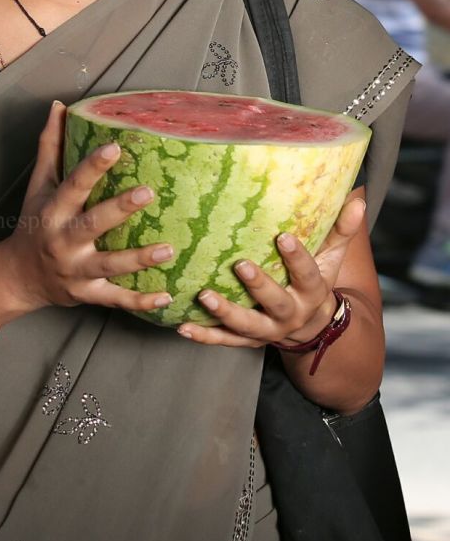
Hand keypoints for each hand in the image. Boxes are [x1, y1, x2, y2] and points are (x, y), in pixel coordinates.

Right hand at [2, 101, 174, 315]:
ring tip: (168, 249)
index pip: (73, 185)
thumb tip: (59, 106)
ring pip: (109, 266)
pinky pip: (115, 299)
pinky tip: (166, 296)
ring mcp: (75, 270)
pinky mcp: (87, 294)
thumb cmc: (35, 223)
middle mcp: (62, 241)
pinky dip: (140, 301)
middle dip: (119, 210)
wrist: (19, 277)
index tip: (115, 148)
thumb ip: (50, 146)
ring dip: (138, 259)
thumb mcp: (38, 185)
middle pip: (92, 225)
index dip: (92, 167)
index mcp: (53, 211)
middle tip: (148, 193)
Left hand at [177, 195, 366, 349]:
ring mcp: (268, 331)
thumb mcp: (331, 258)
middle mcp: (291, 315)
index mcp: (312, 293)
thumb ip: (340, 230)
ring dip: (224, 313)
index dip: (297, 257)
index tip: (283, 236)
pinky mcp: (247, 340)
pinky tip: (182, 327)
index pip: (308, 275)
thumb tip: (357, 199)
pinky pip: (224, 341)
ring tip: (203, 296)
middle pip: (276, 303)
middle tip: (240, 265)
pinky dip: (203, 336)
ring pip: (246, 326)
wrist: (311, 327)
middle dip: (258, 286)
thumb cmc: (315, 282)